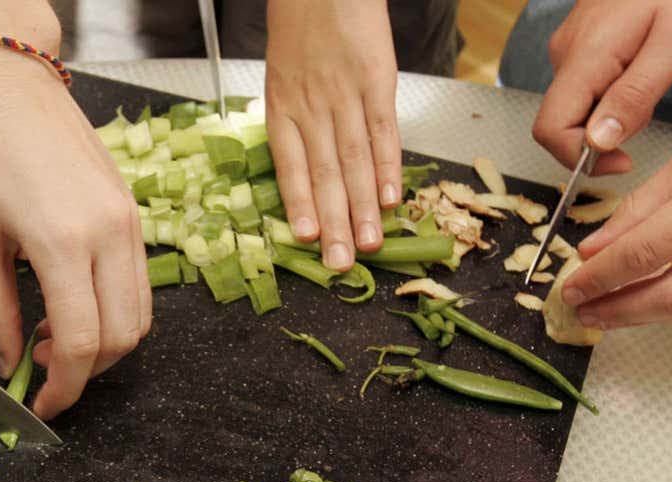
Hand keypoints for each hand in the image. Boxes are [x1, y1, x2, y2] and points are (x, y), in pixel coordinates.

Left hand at [0, 48, 149, 418]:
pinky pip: (139, 282)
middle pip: (121, 338)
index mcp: (64, 241)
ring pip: (139, 315)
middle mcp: (110, 233)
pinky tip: (69, 303)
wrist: (7, 82)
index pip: (82, 342)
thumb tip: (9, 362)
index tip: (41, 406)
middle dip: (84, 372)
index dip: (64, 388)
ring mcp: (130, 221)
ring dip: (102, 344)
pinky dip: (112, 310)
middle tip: (40, 370)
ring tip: (52, 335)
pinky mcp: (133, 212)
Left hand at [264, 0, 400, 269]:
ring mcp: (344, 96)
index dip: (300, 204)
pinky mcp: (376, 81)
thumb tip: (308, 169)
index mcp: (281, 109)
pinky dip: (387, 167)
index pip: (291, 167)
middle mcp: (310, 108)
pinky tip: (390, 198)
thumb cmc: (301, 28)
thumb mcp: (283, 76)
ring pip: (353, 161)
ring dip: (362, 207)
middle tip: (342, 262)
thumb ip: (295, 120)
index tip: (308, 239)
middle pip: (324, 174)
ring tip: (370, 243)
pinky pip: (382, 132)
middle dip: (334, 223)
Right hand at [532, 0, 671, 173]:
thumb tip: (597, 144)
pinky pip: (582, 86)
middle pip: (559, 122)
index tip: (623, 161)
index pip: (551, 128)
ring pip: (573, 106)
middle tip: (647, 118)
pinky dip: (607, 96)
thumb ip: (635, 97)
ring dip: (606, 116)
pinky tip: (640, 70)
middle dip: (598, 140)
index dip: (578, 158)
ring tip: (652, 84)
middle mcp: (565, 54)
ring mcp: (568, 47)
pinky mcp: (578, 43)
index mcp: (587, 56)